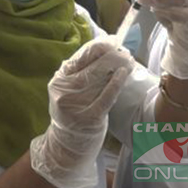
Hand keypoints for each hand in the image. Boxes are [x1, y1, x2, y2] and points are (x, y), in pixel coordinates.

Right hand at [30, 38, 134, 187]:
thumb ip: (80, 73)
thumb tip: (103, 48)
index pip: (81, 56)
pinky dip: (116, 83)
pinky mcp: (89, 116)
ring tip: (129, 60)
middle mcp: (64, 90)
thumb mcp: (69, 91)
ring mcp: (76, 104)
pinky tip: (124, 73)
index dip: (99, 45)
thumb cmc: (73, 114)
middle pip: (91, 65)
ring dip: (117, 65)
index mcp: (59, 80)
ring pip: (99, 78)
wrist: (67, 147)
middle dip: (111, 54)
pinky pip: (106, 96)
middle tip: (124, 51)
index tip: (114, 41)